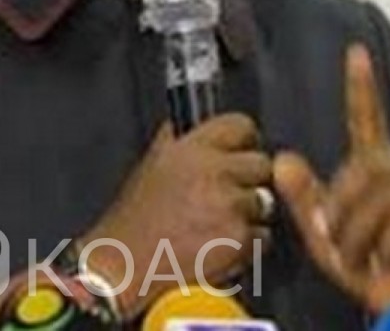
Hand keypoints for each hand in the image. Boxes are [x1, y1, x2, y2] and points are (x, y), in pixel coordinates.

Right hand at [80, 114, 272, 315]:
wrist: (125, 267)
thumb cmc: (135, 222)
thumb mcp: (153, 165)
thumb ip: (179, 140)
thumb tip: (197, 123)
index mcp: (190, 149)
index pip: (240, 126)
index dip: (243, 141)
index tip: (240, 151)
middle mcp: (212, 172)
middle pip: (261, 164)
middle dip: (248, 181)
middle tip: (224, 196)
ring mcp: (228, 205)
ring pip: (264, 202)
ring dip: (248, 214)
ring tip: (214, 224)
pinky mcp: (238, 237)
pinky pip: (262, 236)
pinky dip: (247, 244)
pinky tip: (217, 245)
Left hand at [272, 45, 389, 311]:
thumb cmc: (362, 257)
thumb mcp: (322, 226)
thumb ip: (303, 196)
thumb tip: (281, 159)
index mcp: (372, 164)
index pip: (366, 117)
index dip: (361, 85)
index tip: (355, 51)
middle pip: (359, 172)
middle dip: (338, 209)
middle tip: (331, 235)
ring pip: (374, 205)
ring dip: (353, 238)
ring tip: (358, 256)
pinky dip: (379, 254)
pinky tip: (384, 261)